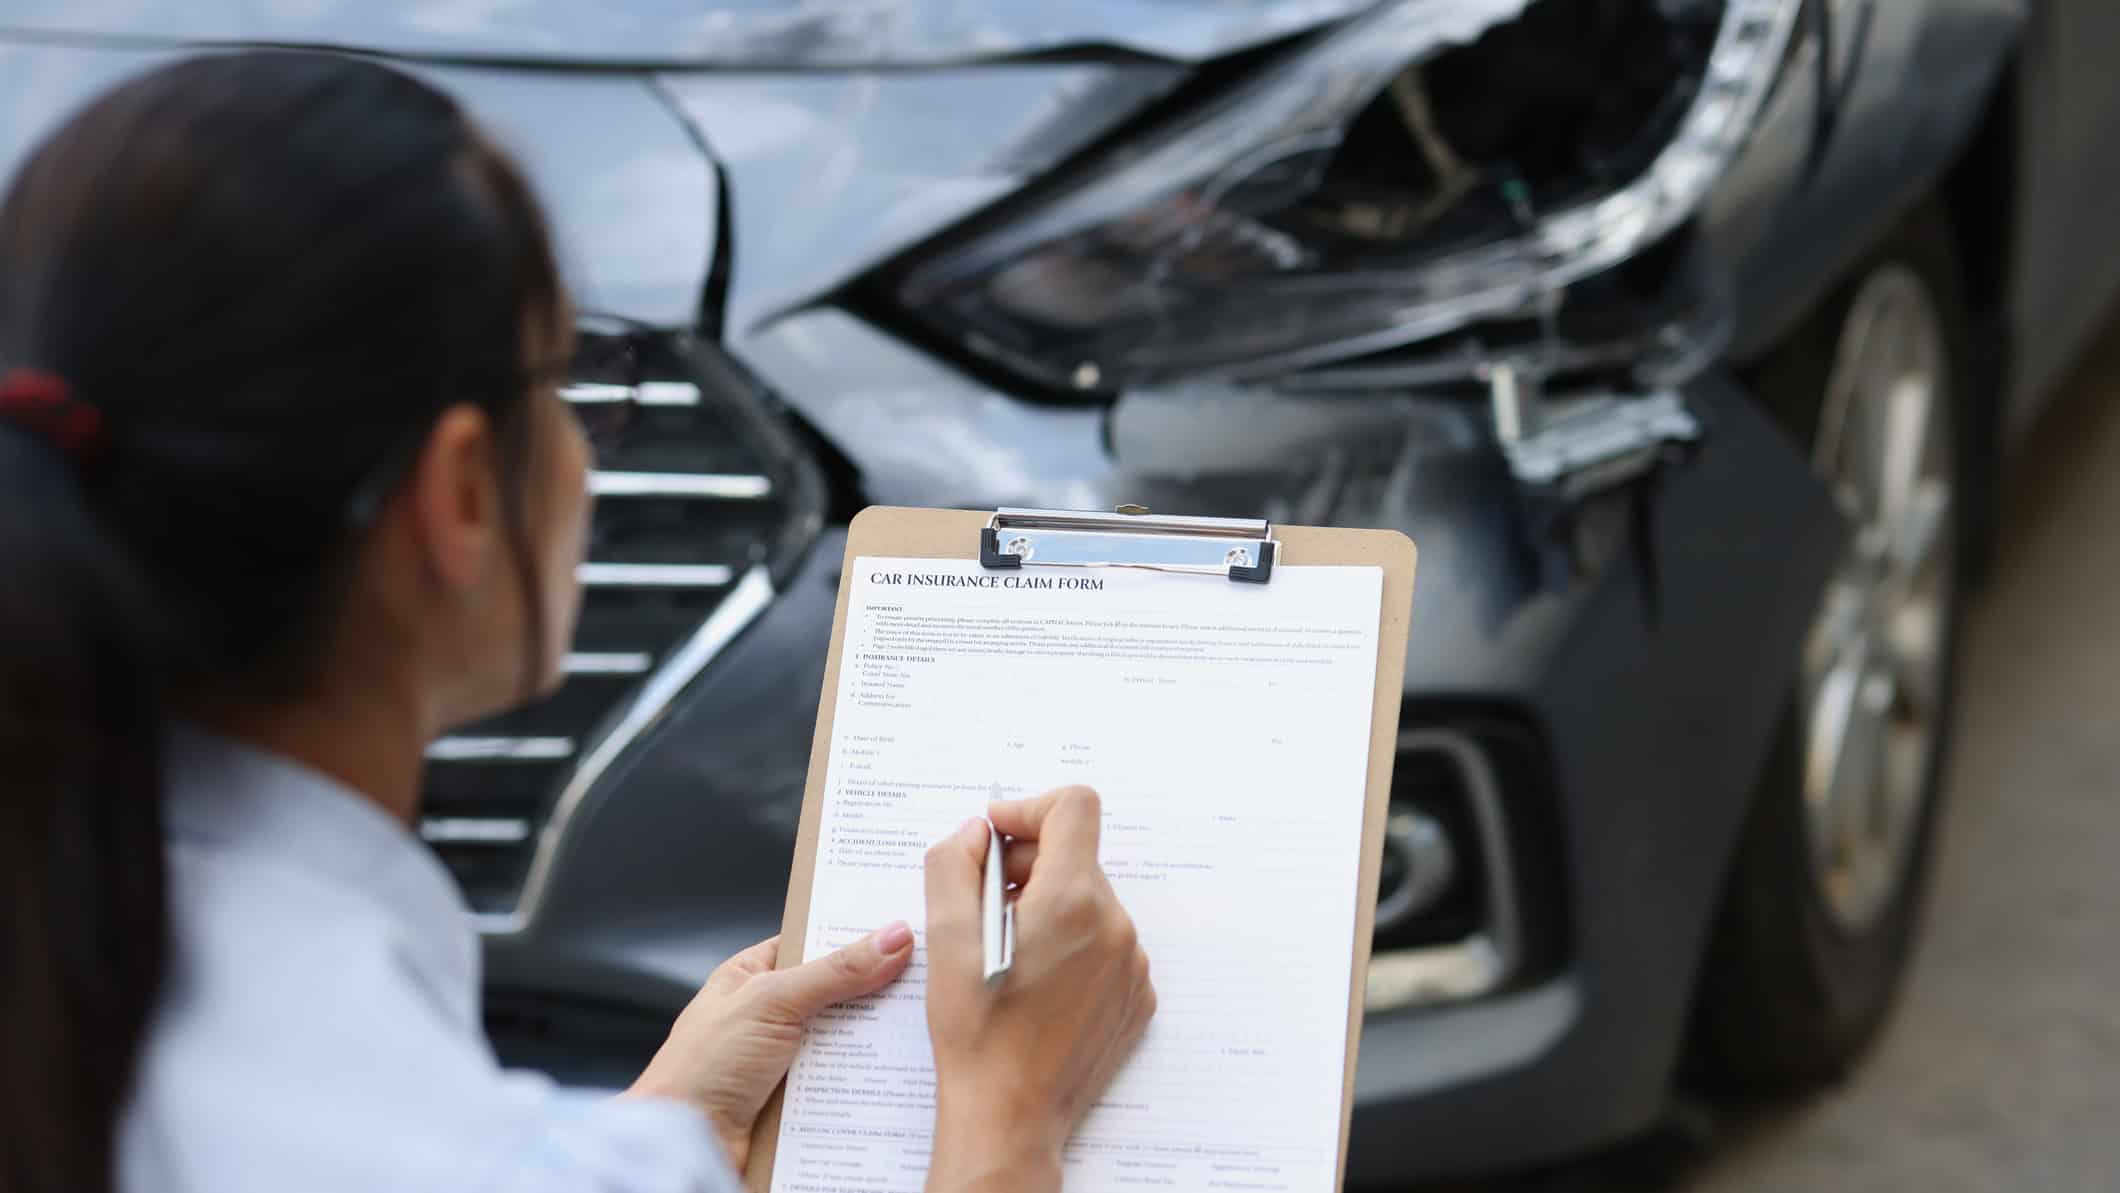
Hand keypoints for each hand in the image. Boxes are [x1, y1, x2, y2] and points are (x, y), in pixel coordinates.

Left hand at [626, 925, 914, 1171]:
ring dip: (874, 1040)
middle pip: (839, 992)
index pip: (814, 941)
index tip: (904, 924)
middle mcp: (772, 1014)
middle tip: (925, 978)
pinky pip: (846, 1081)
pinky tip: (896, 1074)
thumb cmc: (700, 1068)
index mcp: (753, 975)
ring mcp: (788, 1058)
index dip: (855, 933)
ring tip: (920, 1025)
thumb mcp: (771, 1001)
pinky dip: (867, 1080)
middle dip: (876, 989)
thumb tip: (891, 937)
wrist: (682, 1146)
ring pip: (848, 1039)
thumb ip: (835, 970)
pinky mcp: (802, 1098)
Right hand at [922, 787, 1155, 1192]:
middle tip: (986, 906)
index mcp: (1072, 902)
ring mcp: (1133, 964)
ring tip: (1010, 954)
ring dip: (1050, 909)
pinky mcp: (1138, 997)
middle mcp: (1116, 925)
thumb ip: (954, 867)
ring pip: (1090, 902)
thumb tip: (977, 833)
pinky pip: (1106, 945)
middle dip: (1030, 867)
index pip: (1074, 807)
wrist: (1010, 1118)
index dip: (1029, 811)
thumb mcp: (946, 942)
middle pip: (1077, 857)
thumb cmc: (977, 1036)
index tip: (996, 840)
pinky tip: (1037, 984)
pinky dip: (1072, 947)